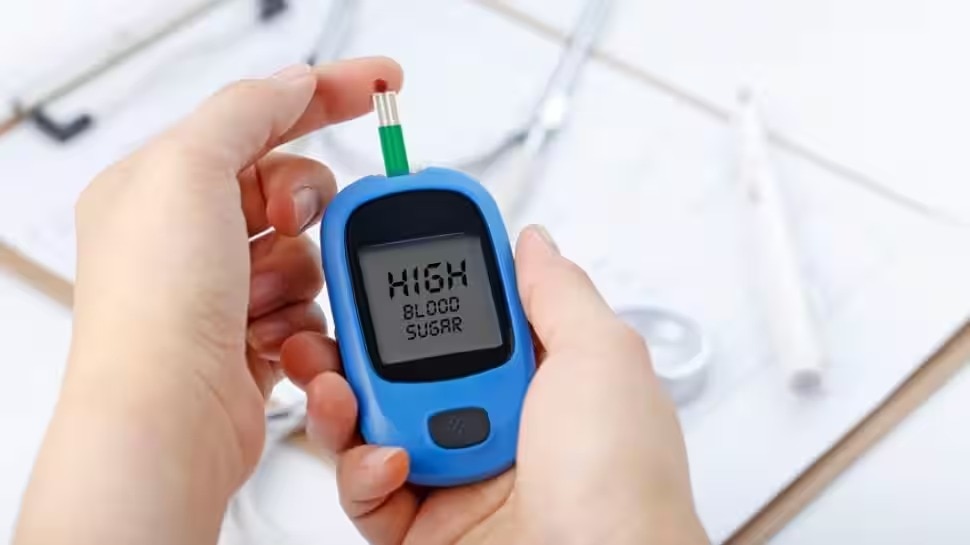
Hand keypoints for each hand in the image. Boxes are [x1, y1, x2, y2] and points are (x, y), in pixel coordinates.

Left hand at [15, 58, 401, 544]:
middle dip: (303, 205)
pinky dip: (300, 319)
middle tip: (287, 220)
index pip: (256, 117)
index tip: (382, 86)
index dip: (323, 95)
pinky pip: (309, 305)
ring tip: (262, 301)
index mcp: (160, 184)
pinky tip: (270, 338)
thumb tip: (293, 81)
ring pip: (307, 251)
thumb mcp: (190, 169)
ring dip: (299, 274)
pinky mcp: (249, 337)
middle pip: (288, 186)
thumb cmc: (156, 308)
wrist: (169, 422)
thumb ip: (247, 111)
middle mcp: (187, 236)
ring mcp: (219, 290)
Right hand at [282, 226, 708, 544]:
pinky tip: (391, 461)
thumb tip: (533, 243)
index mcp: (542, 377)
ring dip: (343, 400)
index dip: (425, 279)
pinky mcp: (423, 529)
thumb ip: (557, 293)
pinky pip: (367, 488)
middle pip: (405, 365)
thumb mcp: (603, 359)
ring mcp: (458, 475)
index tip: (383, 250)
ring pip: (372, 423)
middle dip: (358, 339)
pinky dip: (363, 470)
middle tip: (328, 321)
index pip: (470, 312)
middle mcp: (498, 422)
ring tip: (337, 388)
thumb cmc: (623, 487)